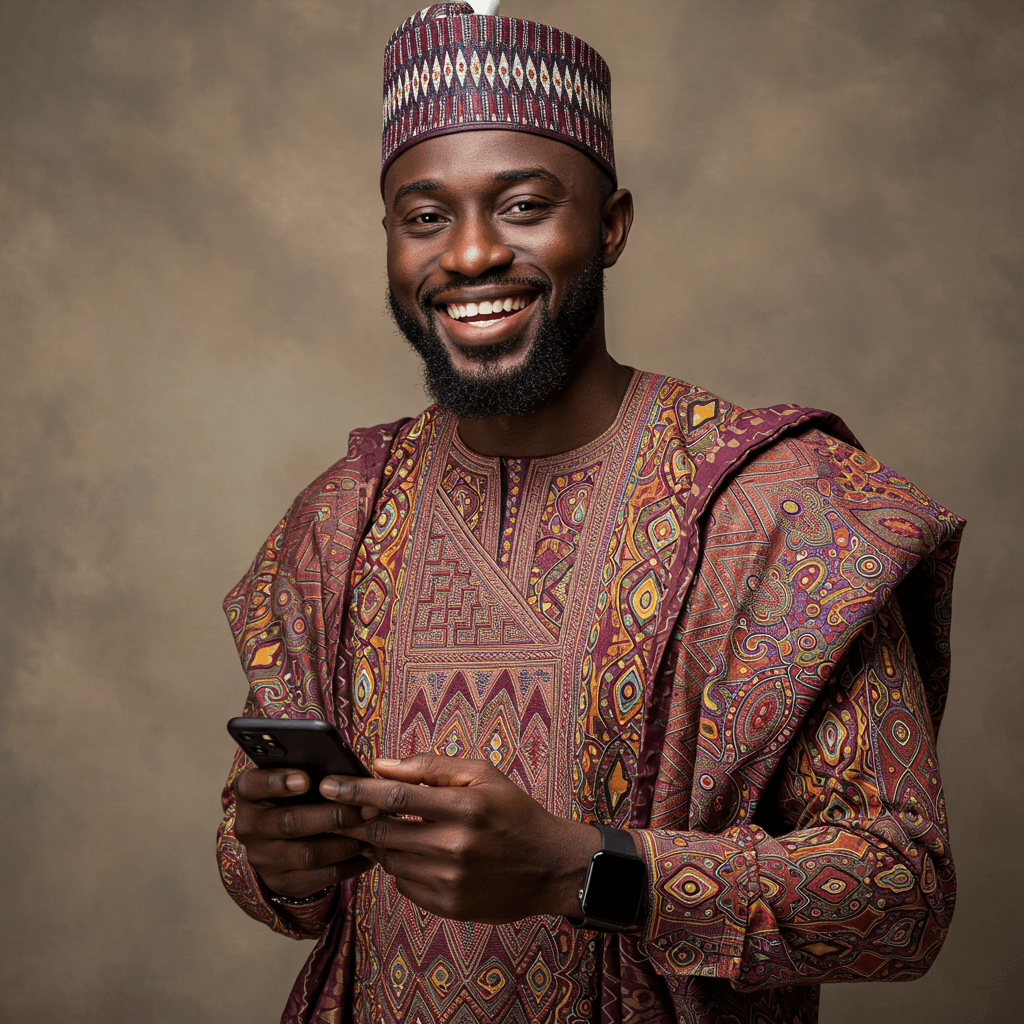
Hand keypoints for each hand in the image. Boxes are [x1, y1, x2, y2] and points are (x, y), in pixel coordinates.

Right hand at [233, 767, 374, 898]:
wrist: (279, 840)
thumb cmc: (296, 796)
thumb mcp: (293, 780)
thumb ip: (311, 772)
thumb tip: (349, 774)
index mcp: (249, 795)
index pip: (253, 786)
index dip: (278, 783)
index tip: (305, 779)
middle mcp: (250, 828)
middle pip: (291, 823)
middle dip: (334, 815)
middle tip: (368, 807)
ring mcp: (263, 859)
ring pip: (309, 854)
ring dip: (346, 843)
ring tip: (373, 830)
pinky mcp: (282, 883)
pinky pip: (319, 878)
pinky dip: (349, 865)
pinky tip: (369, 853)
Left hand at [320, 754, 600, 923]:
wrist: (550, 866)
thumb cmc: (514, 812)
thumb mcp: (482, 775)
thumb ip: (430, 767)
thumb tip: (381, 765)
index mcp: (464, 807)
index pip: (395, 797)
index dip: (356, 791)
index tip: (327, 785)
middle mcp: (455, 847)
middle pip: (384, 832)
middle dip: (358, 820)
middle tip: (345, 809)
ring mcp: (450, 881)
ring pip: (390, 860)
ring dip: (381, 843)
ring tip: (392, 829)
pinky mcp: (448, 906)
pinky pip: (404, 884)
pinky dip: (402, 866)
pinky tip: (419, 854)